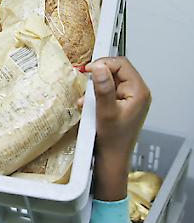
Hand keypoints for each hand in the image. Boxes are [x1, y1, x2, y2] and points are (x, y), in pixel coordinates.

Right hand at [82, 57, 150, 200]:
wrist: (112, 158)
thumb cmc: (112, 140)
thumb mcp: (104, 112)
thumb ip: (102, 88)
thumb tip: (98, 67)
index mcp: (138, 91)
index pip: (121, 65)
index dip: (103, 64)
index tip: (87, 70)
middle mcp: (137, 93)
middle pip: (117, 71)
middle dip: (99, 75)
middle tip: (85, 81)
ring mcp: (130, 99)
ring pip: (111, 81)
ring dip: (95, 86)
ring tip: (86, 99)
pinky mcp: (122, 104)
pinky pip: (109, 91)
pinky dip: (96, 95)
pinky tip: (88, 105)